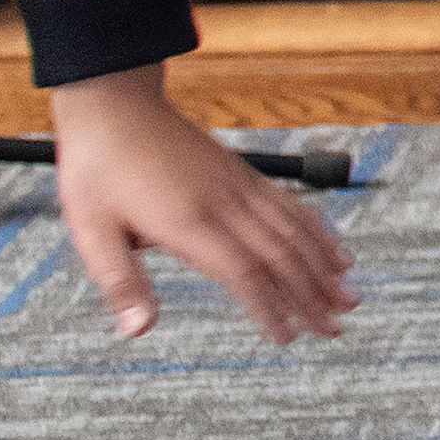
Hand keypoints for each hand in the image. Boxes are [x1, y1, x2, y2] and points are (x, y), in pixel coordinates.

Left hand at [48, 64, 354, 345]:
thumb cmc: (99, 165)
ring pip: (295, 229)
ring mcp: (238, 185)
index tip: (286, 336)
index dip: (269, 307)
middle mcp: (224, 203)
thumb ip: (120, 281)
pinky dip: (316, 229)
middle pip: (281, 255)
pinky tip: (331, 246)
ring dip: (324, 266)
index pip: (243, 273)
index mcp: (188, 221)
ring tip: (348, 295)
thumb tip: (137, 328)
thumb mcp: (91, 230)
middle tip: (333, 329)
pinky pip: (290, 204)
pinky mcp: (242, 173)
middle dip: (312, 295)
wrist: (115, 103)